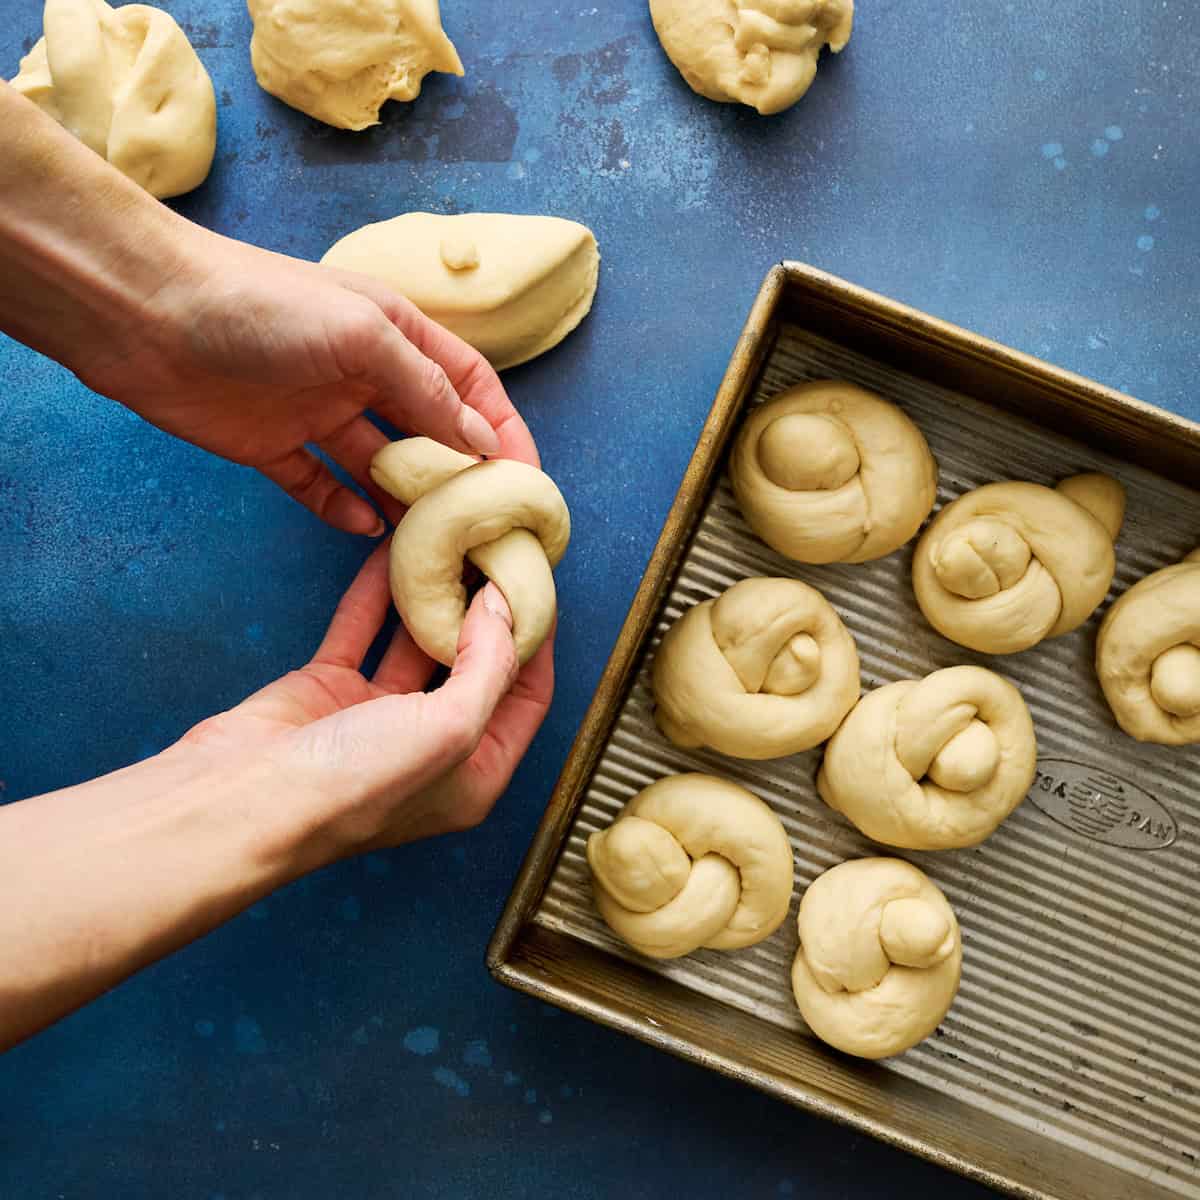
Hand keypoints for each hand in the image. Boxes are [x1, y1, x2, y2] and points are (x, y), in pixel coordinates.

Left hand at [77, 229, 538, 533]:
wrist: (145, 311)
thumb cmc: (262, 306)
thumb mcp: (363, 337)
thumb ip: (426, 389)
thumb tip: (482, 443)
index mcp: (394, 334)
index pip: (468, 385)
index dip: (500, 428)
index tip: (524, 479)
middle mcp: (363, 373)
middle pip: (429, 430)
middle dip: (458, 473)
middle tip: (481, 522)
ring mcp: (318, 411)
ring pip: (380, 465)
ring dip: (405, 500)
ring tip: (432, 539)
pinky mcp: (272, 446)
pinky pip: (320, 485)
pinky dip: (343, 508)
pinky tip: (364, 529)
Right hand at [176, 541, 553, 848]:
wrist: (240, 800)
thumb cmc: (353, 786)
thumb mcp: (449, 730)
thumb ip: (488, 666)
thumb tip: (504, 607)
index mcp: (473, 776)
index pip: (526, 698)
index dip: (537, 642)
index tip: (540, 587)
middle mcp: (430, 749)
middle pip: (474, 666)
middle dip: (488, 613)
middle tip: (500, 555)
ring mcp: (377, 718)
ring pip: (416, 642)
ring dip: (433, 597)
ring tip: (454, 544)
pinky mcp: (329, 690)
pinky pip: (362, 629)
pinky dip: (377, 593)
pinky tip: (394, 551)